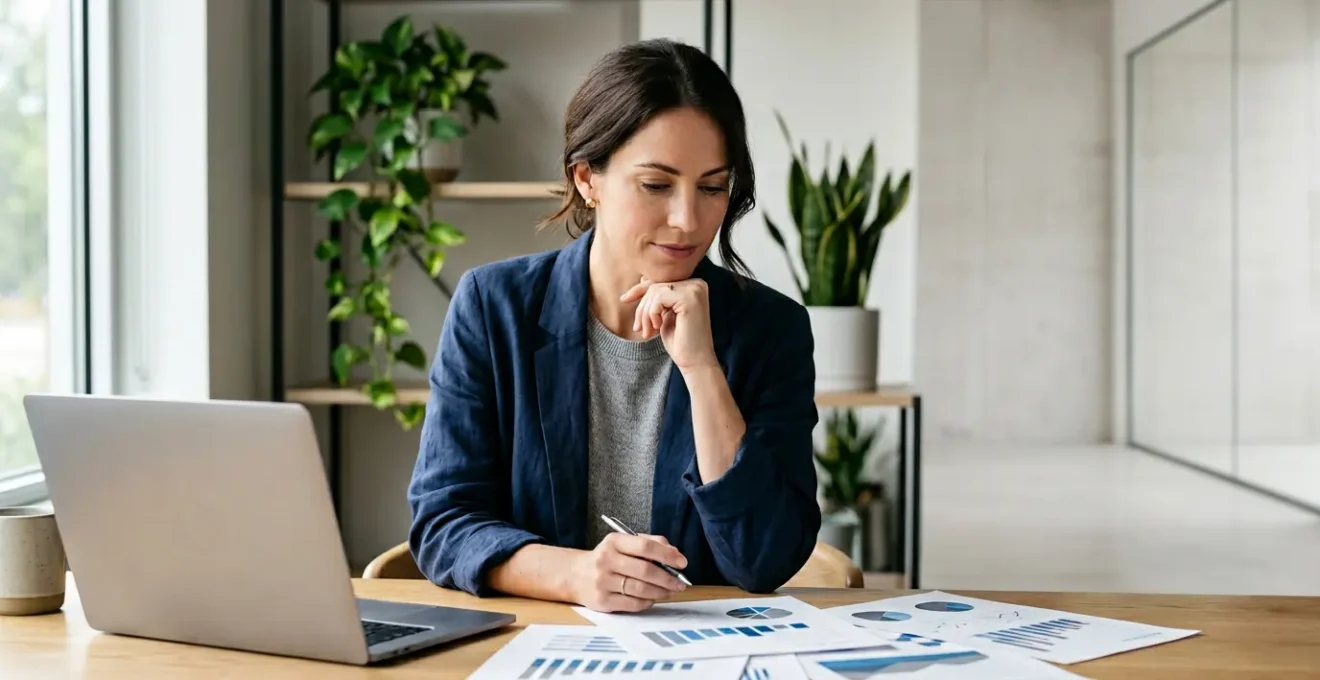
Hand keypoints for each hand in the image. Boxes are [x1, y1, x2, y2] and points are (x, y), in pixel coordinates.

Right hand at [570, 532, 688, 612]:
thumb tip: (674, 553)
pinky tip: (653, 598)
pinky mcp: (602, 601)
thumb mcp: (622, 543)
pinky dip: (648, 602)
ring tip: (670, 591)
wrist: (574, 575)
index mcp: (614, 542)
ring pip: (640, 589)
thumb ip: (649, 543)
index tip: (682, 562)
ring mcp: (603, 582)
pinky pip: (633, 604)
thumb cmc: (606, 558)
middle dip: (668, 578)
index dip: (667, 555)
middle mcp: (606, 560)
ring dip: (661, 592)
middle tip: (680, 582)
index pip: (645, 546)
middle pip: (645, 570)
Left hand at [620, 278, 717, 372]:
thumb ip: (658, 297)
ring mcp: (694, 290)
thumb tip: (643, 279)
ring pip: (654, 291)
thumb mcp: (664, 315)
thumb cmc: (681, 342)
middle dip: (642, 308)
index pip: (659, 281)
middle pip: (655, 285)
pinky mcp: (689, 298)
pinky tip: (657, 327)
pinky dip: (652, 314)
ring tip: (648, 331)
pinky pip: (658, 299)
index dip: (639, 290)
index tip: (624, 299)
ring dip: (645, 314)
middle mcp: (696, 284)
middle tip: (639, 328)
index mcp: (693, 286)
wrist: (695, 361)